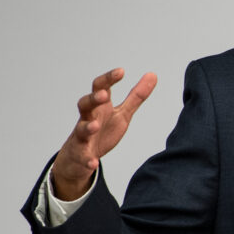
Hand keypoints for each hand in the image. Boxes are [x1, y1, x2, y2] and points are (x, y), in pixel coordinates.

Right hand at [51, 68, 156, 200]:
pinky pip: (82, 157)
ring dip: (87, 126)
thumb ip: (136, 96)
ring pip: (80, 129)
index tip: (121, 71)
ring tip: (95, 125)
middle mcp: (87, 119)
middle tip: (103, 95)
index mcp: (99, 107)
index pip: (100, 88)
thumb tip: (153, 75)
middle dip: (93, 99)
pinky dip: (87, 159)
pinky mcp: (81, 155)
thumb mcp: (122, 113)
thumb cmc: (102, 130)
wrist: (80, 157)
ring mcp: (82, 137)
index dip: (108, 79)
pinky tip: (93, 162)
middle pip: (85, 104)